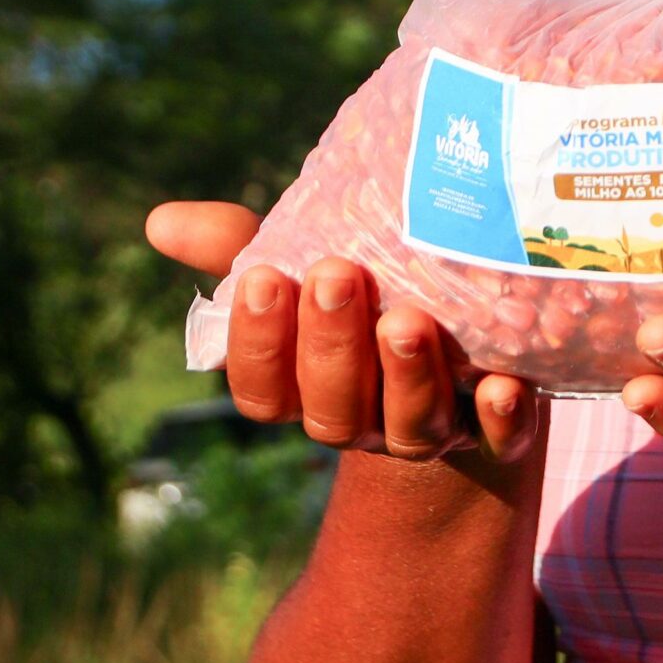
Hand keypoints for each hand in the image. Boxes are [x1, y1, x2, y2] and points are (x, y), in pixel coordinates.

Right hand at [146, 201, 540, 463]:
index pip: (263, 393)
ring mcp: (431, 429)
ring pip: (410, 427)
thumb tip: (159, 220)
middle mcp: (362, 420)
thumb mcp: (304, 268)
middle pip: (332, 408)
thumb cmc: (364, 298)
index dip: (258, 345)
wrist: (466, 344)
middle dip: (331, 345)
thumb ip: (240, 248)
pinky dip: (501, 420)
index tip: (264, 277)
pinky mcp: (500, 428)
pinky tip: (503, 386)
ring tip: (408, 321)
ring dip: (407, 379)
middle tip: (336, 276)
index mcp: (305, 389)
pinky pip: (502, 442)